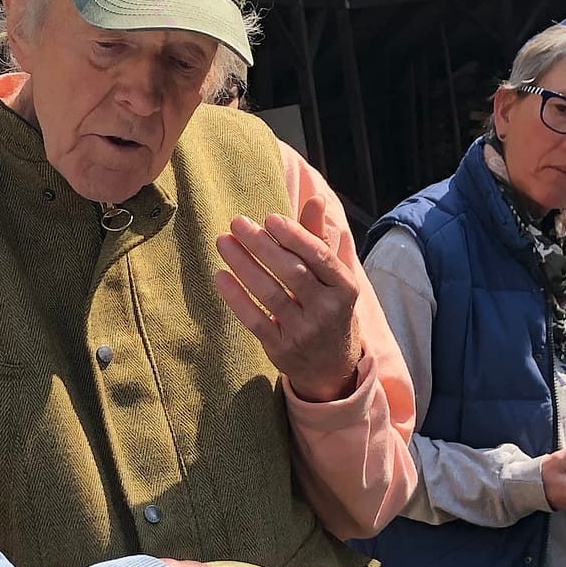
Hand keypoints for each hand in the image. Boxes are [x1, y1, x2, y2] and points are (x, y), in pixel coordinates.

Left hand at [214, 195, 362, 402]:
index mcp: (345, 288)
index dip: (294, 236)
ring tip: (223, 241)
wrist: (331, 367)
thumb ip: (319, 239)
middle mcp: (328, 311)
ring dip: (243, 265)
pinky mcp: (281, 349)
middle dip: (262, 245)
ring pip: (270, 295)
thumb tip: (314, 199)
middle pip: (292, 273)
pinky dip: (235, 297)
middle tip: (237, 222)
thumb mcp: (333, 277)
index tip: (269, 218)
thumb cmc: (328, 308)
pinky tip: (220, 275)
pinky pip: (254, 320)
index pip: (319, 257)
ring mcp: (304, 333)